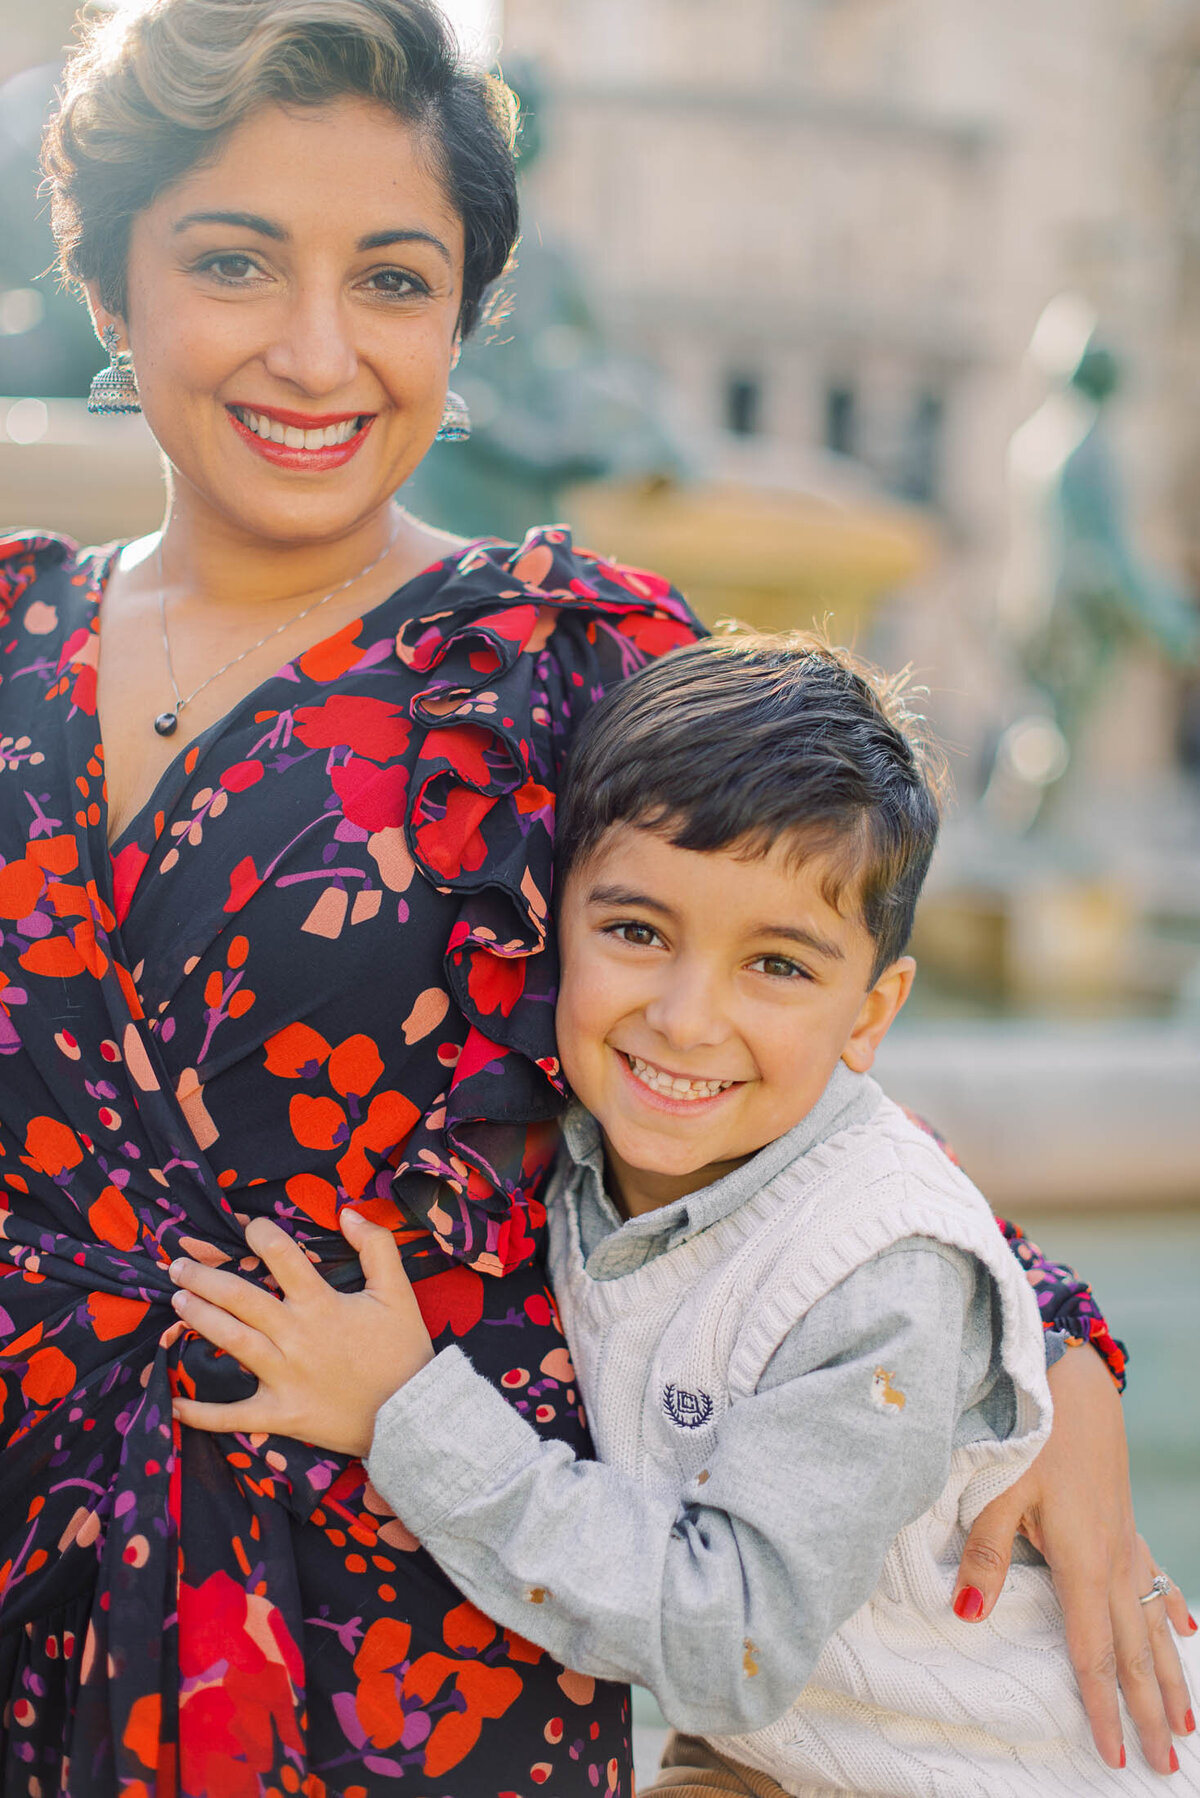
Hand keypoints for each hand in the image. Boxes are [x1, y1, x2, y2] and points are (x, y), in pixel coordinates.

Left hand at [169, 1210, 433, 1457]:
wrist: (413, 1414)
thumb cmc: (404, 1351)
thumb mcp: (398, 1292)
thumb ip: (377, 1246)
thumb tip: (347, 1213)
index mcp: (322, 1304)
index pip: (282, 1256)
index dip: (261, 1234)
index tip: (247, 1227)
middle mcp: (296, 1336)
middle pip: (240, 1297)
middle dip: (205, 1277)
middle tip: (177, 1265)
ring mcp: (284, 1377)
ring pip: (231, 1341)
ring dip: (200, 1319)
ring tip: (176, 1301)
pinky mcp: (282, 1414)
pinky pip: (235, 1415)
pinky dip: (202, 1414)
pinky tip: (173, 1404)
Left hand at [953, 1342, 1196, 1773]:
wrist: (1072, 1381)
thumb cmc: (1030, 1432)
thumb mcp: (995, 1490)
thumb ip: (983, 1555)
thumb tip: (965, 1615)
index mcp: (1083, 1562)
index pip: (1095, 1652)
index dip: (1104, 1706)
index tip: (1118, 1754)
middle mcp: (1114, 1561)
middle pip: (1136, 1650)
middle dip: (1151, 1710)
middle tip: (1168, 1766)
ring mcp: (1126, 1542)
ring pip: (1155, 1622)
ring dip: (1170, 1674)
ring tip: (1188, 1723)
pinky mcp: (1125, 1522)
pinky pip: (1157, 1580)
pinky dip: (1173, 1611)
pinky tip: (1188, 1632)